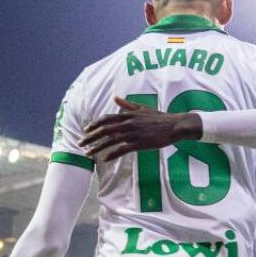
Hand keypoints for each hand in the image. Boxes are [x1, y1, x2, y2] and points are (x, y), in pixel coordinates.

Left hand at [78, 97, 201, 160]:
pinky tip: (105, 159)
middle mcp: (129, 123)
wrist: (175, 125)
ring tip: (88, 154)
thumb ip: (128, 105)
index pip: (107, 119)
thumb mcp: (143, 108)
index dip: (95, 124)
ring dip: (97, 147)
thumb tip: (115, 97)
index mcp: (129, 115)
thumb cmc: (160, 118)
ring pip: (111, 140)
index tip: (85, 130)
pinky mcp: (140, 143)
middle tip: (80, 143)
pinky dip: (113, 154)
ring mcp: (134, 134)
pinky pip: (123, 149)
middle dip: (90, 137)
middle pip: (105, 130)